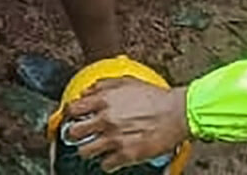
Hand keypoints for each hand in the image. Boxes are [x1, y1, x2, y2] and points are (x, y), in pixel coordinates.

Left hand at [62, 78, 191, 166]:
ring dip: (89, 150)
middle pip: (74, 133)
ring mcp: (114, 138)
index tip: (70, 118)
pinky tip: (112, 157)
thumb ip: (103, 85)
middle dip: (74, 135)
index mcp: (104, 100)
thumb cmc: (156, 97)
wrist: (177, 113)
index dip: (68, 115)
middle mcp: (106, 120)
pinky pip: (105, 165)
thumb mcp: (127, 82)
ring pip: (85, 152)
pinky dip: (107, 162)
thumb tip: (86, 92)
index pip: (73, 109)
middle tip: (79, 136)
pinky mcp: (126, 154)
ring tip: (95, 148)